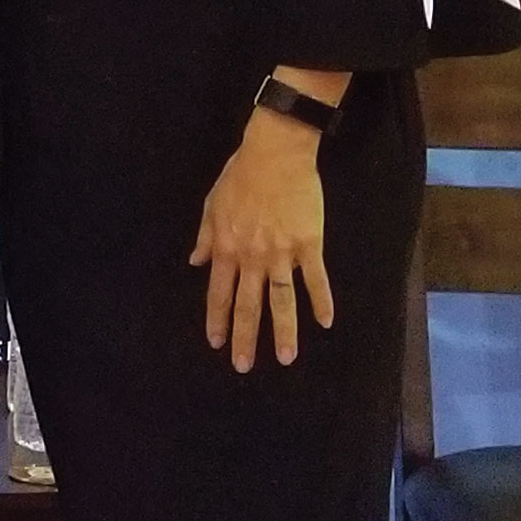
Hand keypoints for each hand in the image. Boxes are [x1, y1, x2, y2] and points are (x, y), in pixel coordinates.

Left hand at [195, 114, 334, 371]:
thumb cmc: (241, 175)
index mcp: (226, 247)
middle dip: (245, 338)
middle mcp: (252, 257)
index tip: (217, 343)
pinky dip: (321, 301)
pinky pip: (315, 279)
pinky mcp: (309, 244)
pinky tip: (325, 322)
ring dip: (283, 331)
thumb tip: (194, 262)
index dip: (218, 319)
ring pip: (281, 300)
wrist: (275, 153)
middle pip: (248, 305)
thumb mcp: (212, 205)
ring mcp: (282, 253)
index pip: (219, 293)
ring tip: (286, 358)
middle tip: (243, 366)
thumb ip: (204, 236)